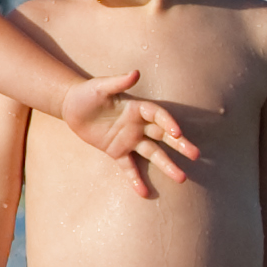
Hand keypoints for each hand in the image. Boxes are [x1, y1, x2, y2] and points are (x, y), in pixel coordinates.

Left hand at [55, 71, 199, 196]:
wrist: (71, 107)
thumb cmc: (87, 93)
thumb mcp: (101, 86)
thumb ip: (119, 82)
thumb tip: (135, 73)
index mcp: (136, 108)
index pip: (158, 115)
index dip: (168, 122)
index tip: (177, 132)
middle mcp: (137, 125)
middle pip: (163, 136)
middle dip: (180, 145)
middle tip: (196, 155)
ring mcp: (129, 140)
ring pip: (152, 154)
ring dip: (166, 165)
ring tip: (181, 178)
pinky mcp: (117, 152)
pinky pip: (129, 167)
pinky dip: (135, 180)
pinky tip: (144, 193)